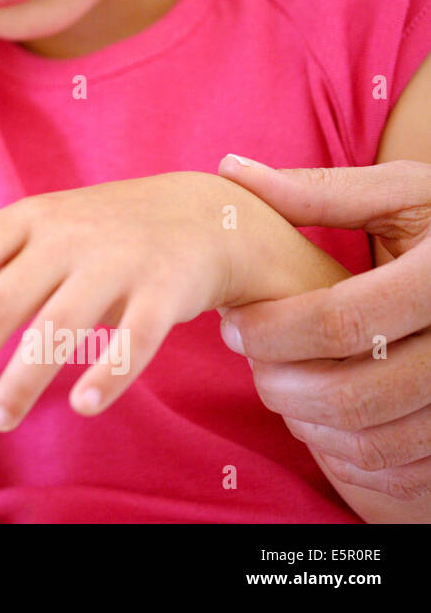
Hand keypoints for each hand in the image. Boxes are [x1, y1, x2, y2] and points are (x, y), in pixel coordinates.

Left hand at [0, 172, 311, 432]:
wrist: (206, 213)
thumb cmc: (105, 228)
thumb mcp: (36, 226)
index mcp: (28, 220)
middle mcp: (67, 237)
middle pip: (2, 302)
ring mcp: (119, 262)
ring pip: (61, 325)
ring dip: (23, 378)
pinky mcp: (166, 289)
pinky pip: (136, 338)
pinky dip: (110, 373)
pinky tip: (84, 406)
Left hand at [218, 156, 430, 502]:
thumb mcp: (406, 197)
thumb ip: (322, 192)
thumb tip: (231, 170)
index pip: (342, 321)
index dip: (273, 329)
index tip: (233, 322)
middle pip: (349, 394)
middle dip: (276, 381)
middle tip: (247, 356)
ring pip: (367, 439)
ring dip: (301, 418)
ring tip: (276, 381)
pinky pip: (392, 467)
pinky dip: (340, 449)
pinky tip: (315, 410)